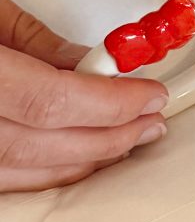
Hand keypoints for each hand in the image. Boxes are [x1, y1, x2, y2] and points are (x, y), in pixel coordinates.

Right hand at [0, 0, 167, 191]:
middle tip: (152, 120)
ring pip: (25, 172)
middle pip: (44, 145)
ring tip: (126, 143)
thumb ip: (36, 40)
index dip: (112, 104)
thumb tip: (92, 61)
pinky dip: (44, 173)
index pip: (53, 102)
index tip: (152, 96)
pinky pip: (4, 181)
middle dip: (110, 135)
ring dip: (83, 160)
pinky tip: (76, 161)